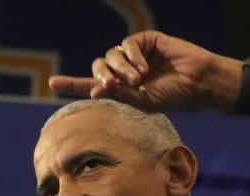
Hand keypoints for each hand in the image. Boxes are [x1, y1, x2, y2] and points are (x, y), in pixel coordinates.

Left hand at [48, 31, 237, 111]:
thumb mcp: (141, 101)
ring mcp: (134, 55)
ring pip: (111, 56)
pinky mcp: (145, 41)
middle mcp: (124, 71)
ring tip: (138, 80)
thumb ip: (117, 94)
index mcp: (122, 89)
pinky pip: (127, 45)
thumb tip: (93, 90)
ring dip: (120, 69)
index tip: (53, 83)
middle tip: (111, 85)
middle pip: (98, 67)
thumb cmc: (172, 97)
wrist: (196, 83)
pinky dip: (132, 56)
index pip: (92, 85)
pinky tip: (144, 68)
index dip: (72, 83)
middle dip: (102, 76)